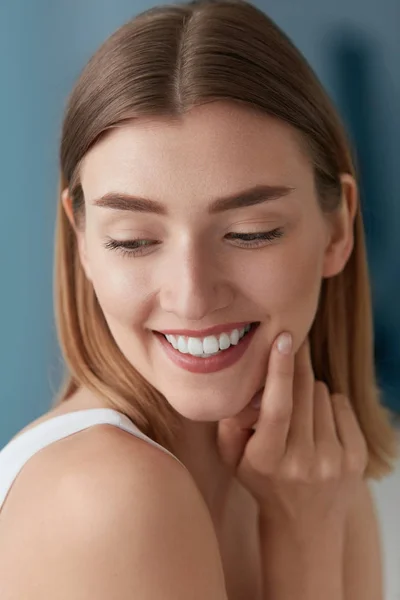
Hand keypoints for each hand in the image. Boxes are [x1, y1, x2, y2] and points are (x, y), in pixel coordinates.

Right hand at [217, 333, 368, 537]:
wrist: (304, 524)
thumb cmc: (262, 480)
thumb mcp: (233, 458)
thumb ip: (231, 422)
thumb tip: (250, 387)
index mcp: (266, 460)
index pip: (276, 408)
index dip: (280, 371)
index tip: (285, 338)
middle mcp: (302, 463)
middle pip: (303, 391)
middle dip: (295, 366)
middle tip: (289, 349)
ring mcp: (333, 462)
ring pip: (322, 393)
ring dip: (308, 393)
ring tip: (299, 416)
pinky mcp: (356, 459)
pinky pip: (341, 404)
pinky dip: (328, 405)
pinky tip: (318, 426)